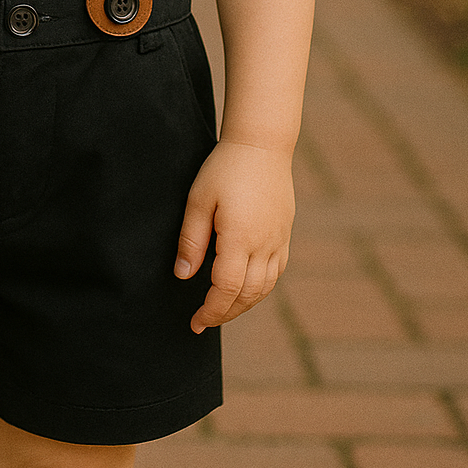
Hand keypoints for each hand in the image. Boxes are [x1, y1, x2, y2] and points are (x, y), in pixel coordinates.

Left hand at [174, 139, 294, 333]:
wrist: (262, 144)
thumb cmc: (224, 168)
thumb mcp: (198, 200)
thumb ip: (191, 239)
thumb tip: (183, 275)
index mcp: (240, 238)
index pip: (226, 288)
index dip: (211, 310)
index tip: (195, 322)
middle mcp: (264, 244)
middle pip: (247, 294)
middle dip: (225, 313)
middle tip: (204, 321)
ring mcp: (278, 239)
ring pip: (265, 287)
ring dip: (244, 304)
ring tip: (223, 309)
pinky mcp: (284, 233)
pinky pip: (277, 271)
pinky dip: (261, 287)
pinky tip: (247, 288)